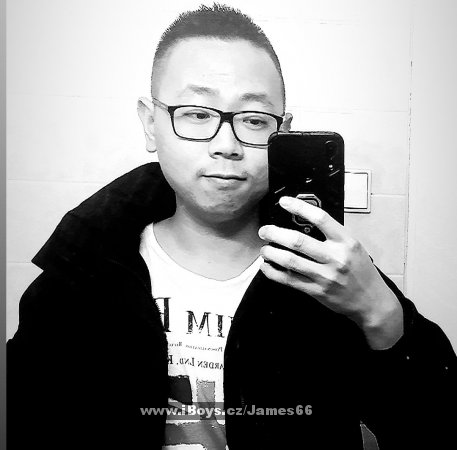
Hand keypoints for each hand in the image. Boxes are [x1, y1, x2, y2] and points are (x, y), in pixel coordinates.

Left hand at [258, 196, 403, 349]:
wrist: (372, 301)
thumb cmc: (361, 271)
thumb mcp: (353, 246)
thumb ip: (332, 235)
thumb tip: (304, 219)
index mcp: (346, 242)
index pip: (320, 218)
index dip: (299, 207)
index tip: (284, 202)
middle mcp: (335, 258)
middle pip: (299, 241)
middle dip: (275, 233)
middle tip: (264, 230)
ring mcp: (325, 276)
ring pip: (290, 261)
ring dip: (271, 253)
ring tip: (264, 249)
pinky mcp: (316, 291)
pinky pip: (289, 280)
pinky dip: (273, 272)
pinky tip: (267, 266)